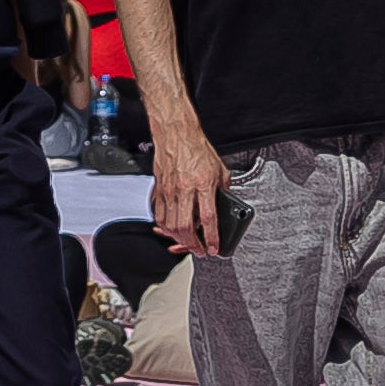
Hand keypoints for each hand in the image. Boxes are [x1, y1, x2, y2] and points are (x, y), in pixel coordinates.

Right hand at [149, 121, 229, 258]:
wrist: (177, 135)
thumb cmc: (197, 149)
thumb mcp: (220, 169)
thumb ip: (223, 190)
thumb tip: (225, 206)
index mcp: (203, 184)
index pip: (208, 218)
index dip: (211, 237)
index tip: (213, 248)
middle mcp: (185, 189)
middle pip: (185, 227)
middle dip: (192, 245)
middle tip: (198, 250)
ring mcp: (169, 190)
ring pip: (170, 224)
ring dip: (178, 239)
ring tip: (186, 242)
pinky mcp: (159, 189)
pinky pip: (159, 214)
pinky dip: (164, 226)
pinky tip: (171, 228)